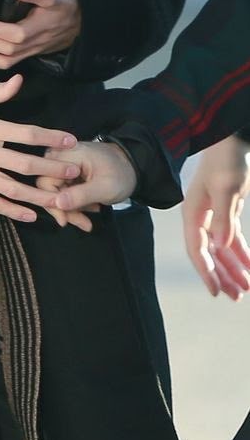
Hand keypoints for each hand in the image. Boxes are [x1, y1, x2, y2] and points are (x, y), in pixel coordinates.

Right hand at [0, 73, 80, 221]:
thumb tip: (20, 81)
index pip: (26, 134)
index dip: (51, 138)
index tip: (71, 140)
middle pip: (26, 164)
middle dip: (53, 168)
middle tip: (75, 171)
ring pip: (13, 188)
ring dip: (39, 195)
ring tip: (61, 198)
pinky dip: (12, 211)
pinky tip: (31, 215)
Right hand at [37, 139, 137, 231]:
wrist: (131, 166)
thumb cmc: (121, 173)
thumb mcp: (104, 187)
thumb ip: (80, 195)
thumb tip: (57, 203)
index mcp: (67, 154)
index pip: (46, 181)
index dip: (53, 202)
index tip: (65, 220)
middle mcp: (59, 156)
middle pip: (48, 188)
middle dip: (64, 210)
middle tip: (83, 223)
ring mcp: (61, 164)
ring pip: (55, 193)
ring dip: (70, 210)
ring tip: (88, 220)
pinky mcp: (65, 173)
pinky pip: (62, 192)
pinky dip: (74, 204)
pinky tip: (89, 209)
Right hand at [182, 137, 249, 299]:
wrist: (232, 142)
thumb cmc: (226, 161)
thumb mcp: (227, 189)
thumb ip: (224, 218)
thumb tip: (220, 246)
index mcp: (194, 213)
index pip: (197, 249)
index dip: (205, 272)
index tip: (215, 292)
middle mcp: (200, 218)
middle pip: (210, 255)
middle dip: (223, 276)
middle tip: (236, 297)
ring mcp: (213, 216)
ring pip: (222, 250)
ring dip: (234, 269)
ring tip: (246, 288)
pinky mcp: (226, 213)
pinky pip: (233, 240)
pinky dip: (242, 254)